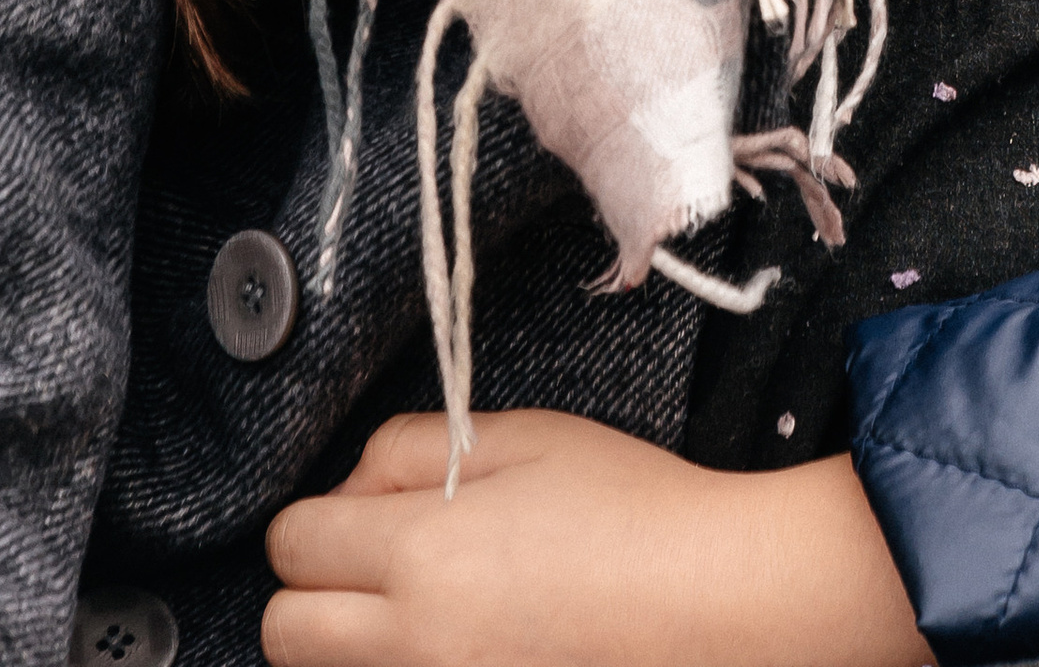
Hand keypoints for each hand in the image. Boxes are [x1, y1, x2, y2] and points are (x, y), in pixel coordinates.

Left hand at [264, 411, 930, 666]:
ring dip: (350, 641)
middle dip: (313, 590)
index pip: (292, 541)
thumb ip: (416, 446)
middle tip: (379, 569)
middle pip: (285, 629)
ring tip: (425, 612)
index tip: (364, 513)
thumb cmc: (631, 508)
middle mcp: (412, 641)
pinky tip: (460, 643)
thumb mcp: (527, 437)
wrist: (712, 600)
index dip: (320, 517)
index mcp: (422, 550)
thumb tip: (351, 486)